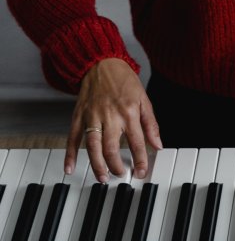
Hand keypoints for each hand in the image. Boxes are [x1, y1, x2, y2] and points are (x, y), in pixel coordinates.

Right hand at [65, 58, 161, 181]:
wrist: (101, 63)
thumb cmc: (125, 81)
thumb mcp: (145, 100)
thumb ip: (151, 125)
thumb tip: (158, 145)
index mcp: (129, 113)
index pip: (137, 142)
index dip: (140, 160)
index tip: (141, 172)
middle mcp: (110, 116)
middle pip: (112, 147)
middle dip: (116, 166)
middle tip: (121, 176)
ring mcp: (92, 116)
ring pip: (92, 146)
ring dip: (96, 164)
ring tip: (102, 177)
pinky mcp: (78, 115)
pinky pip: (72, 137)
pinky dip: (70, 154)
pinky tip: (69, 168)